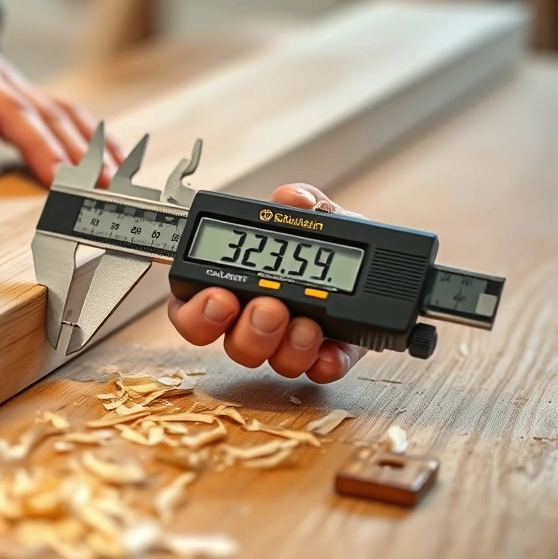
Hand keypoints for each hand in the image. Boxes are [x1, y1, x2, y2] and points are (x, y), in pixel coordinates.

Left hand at [0, 9, 123, 200]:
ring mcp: (19, 87)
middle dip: (79, 156)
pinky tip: (114, 162)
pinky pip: (66, 115)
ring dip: (93, 149)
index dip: (38, 147)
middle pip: (50, 117)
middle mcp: (3, 79)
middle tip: (100, 195)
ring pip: (65, 116)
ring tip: (114, 186)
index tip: (59, 182)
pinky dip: (94, 138)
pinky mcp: (25, 97)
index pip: (12, 113)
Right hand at [167, 184, 367, 382]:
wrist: (375, 268)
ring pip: (272, 361)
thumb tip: (292, 198)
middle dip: (248, 331)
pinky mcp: (328, 355)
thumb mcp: (317, 215)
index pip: (192, 307)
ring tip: (306, 325)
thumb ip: (301, 202)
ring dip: (287, 346)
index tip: (219, 297)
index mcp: (234, 284)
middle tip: (268, 308)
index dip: (196, 312)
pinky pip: (320, 370)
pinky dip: (326, 362)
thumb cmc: (331, 244)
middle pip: (231, 343)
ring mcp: (289, 343)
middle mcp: (254, 320)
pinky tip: (331, 351)